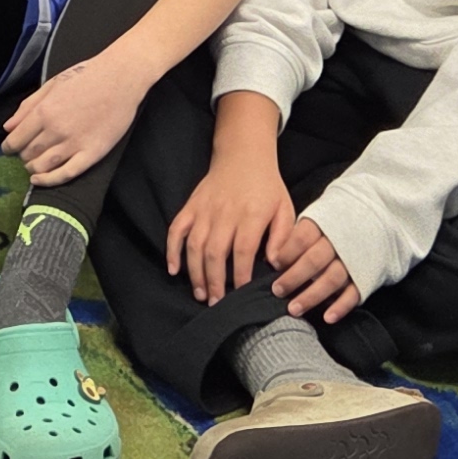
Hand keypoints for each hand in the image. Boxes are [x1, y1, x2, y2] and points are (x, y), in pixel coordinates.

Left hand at [3, 50, 140, 188]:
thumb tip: (8, 127)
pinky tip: (39, 180)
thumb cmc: (86, 76)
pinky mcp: (93, 153)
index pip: (17, 138)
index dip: (9, 146)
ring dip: (33, 168)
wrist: (120, 77)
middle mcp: (56, 130)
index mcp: (44, 111)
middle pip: (29, 153)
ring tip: (33, 165)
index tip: (8, 148)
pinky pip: (67, 173)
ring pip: (44, 166)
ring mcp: (75, 143)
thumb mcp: (51, 85)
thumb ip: (27, 106)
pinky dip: (50, 181)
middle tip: (26, 153)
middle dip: (23, 156)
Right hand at [166, 150, 296, 303]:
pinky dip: (172, 250)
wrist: (243, 155)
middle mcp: (224, 213)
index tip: (242, 294)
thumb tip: (274, 264)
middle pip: (215, 252)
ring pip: (194, 245)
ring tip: (200, 293)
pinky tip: (173, 269)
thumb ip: (282, 237)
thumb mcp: (285, 208)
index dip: (241, 275)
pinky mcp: (190, 206)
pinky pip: (176, 229)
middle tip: (216, 303)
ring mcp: (204, 209)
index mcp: (251, 214)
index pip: (243, 250)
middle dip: (214, 281)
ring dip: (195, 272)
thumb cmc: (268, 187)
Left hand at [266, 211, 363, 323]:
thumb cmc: (333, 226)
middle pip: (314, 260)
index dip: (287, 252)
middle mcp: (339, 242)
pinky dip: (340, 307)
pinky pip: (353, 294)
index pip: (303, 237)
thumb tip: (271, 258)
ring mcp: (354, 260)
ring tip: (293, 309)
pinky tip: (327, 318)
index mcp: (325, 224)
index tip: (274, 264)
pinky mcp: (365, 276)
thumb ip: (295, 236)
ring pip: (331, 279)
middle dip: (294, 277)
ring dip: (311, 296)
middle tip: (277, 290)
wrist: (376, 222)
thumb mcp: (316, 220)